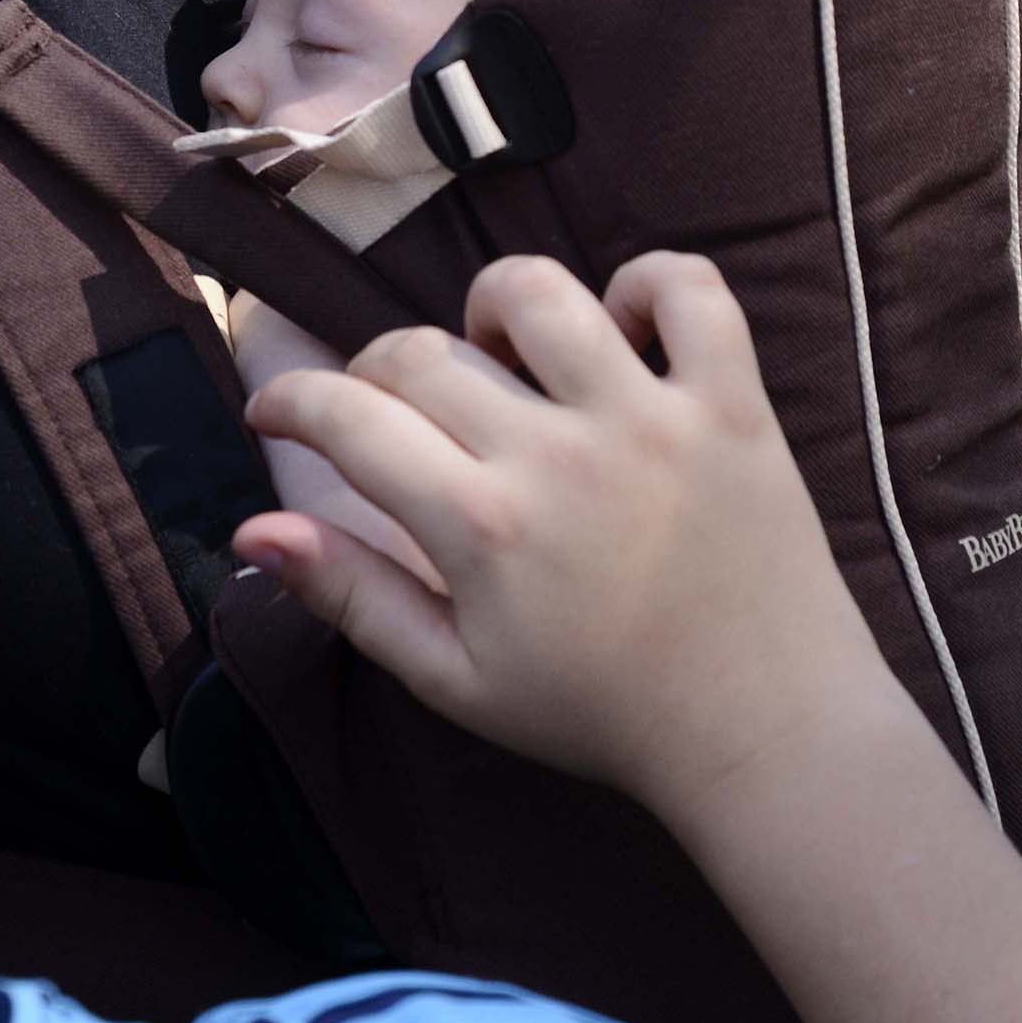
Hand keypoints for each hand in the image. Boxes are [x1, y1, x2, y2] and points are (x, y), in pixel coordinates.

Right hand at [235, 251, 888, 822]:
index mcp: (482, 526)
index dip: (291, 398)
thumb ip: (354, 596)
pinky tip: (624, 334)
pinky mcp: (731, 402)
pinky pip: (686, 288)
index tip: (276, 409)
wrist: (767, 736)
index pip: (348, 416)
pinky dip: (647, 286)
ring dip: (497, 308)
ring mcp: (650, 417)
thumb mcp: (458, 681)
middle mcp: (556, 454)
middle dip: (381, 370)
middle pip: (425, 352)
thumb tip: (254, 528)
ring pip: (537, 291)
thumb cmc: (603, 714)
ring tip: (507, 358)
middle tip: (398, 413)